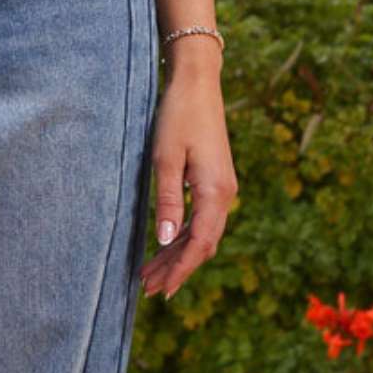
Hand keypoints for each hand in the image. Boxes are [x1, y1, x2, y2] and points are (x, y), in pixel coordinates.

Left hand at [139, 60, 237, 301]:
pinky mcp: (215, 180)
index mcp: (216, 192)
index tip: (160, 290)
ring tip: (151, 273)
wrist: (197, 82)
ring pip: (202, 234)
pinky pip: (202, 218)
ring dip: (178, 254)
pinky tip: (166, 244)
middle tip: (147, 288)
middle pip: (202, 245)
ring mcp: (223, 188)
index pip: (199, 245)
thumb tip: (164, 241)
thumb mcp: (166, 157)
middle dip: (176, 268)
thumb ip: (168, 200)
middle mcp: (225, 195)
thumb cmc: (178, 115)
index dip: (180, 270)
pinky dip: (183, 236)